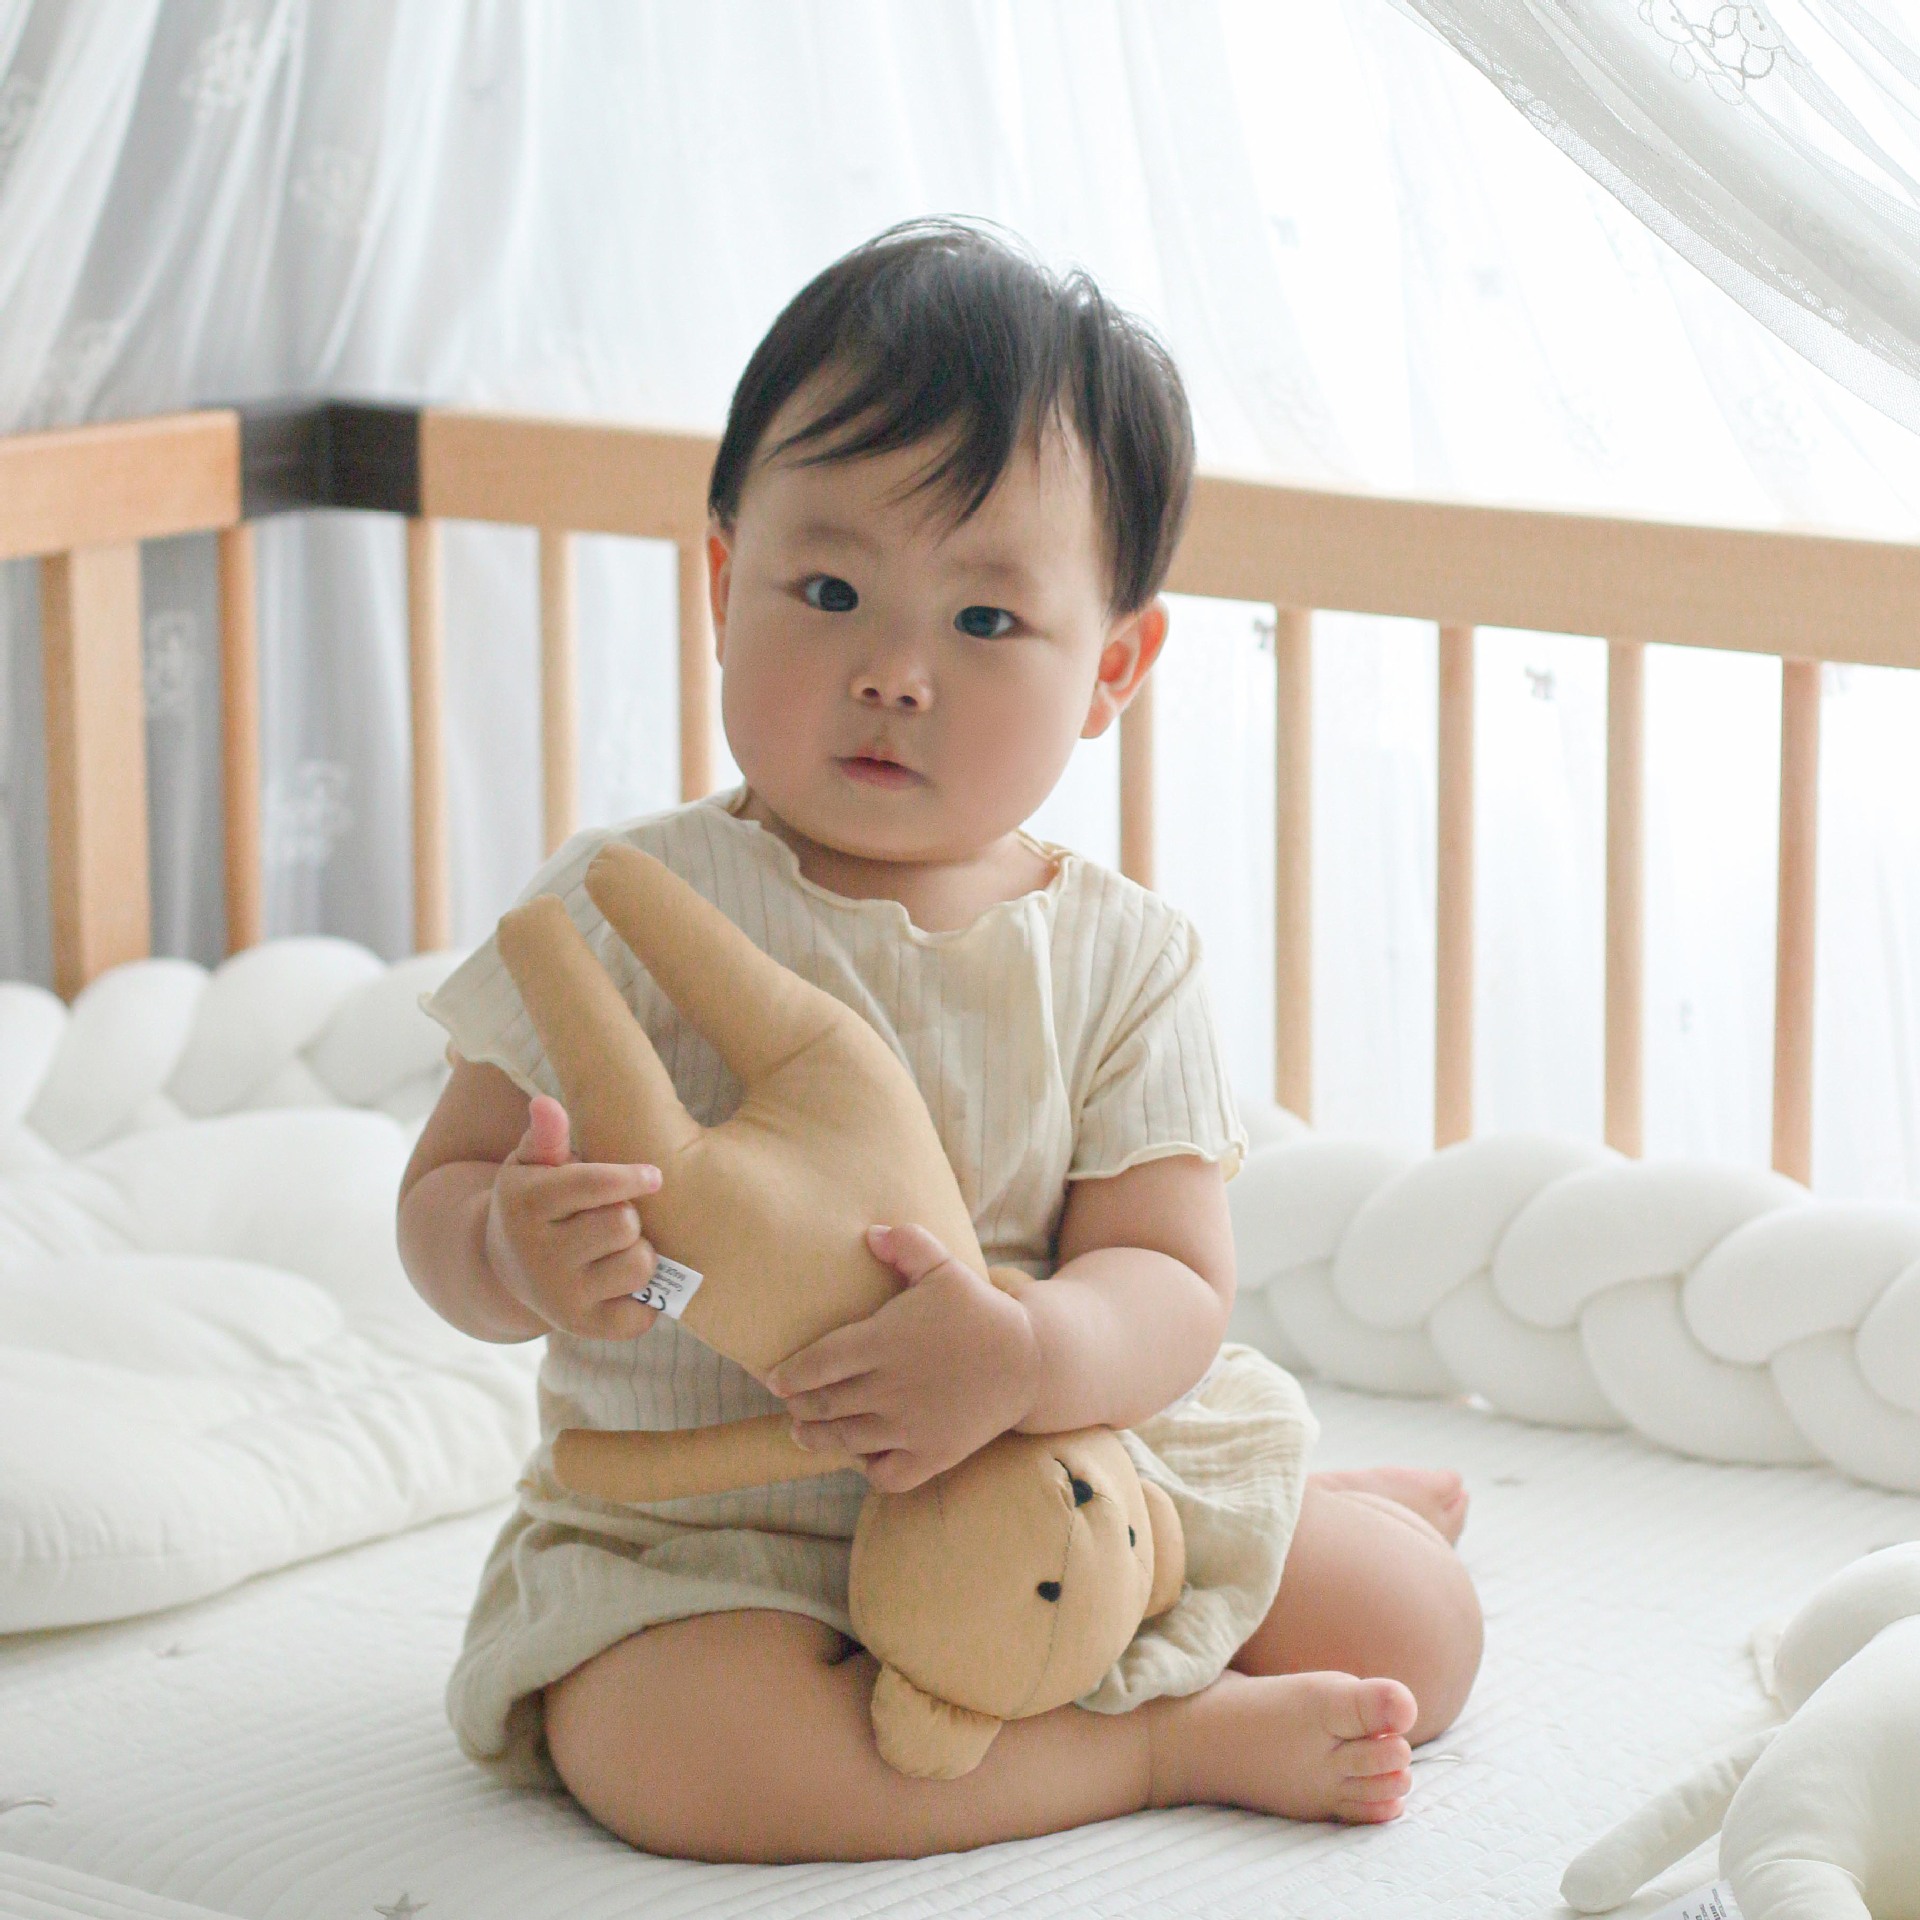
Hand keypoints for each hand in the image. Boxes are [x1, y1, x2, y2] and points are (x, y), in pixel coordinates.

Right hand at [485, 1094, 664, 1339]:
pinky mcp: (584, 1329)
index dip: (631, 1177)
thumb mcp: (531, 1162)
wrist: (506, 1267)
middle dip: (630, 1213)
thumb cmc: (535, 1199)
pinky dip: (644, 1297)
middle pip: (624, 1224)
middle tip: (617, 1214)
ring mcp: (561, 1299)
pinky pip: (643, 1314)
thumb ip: (546, 1135)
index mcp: (527, 1205)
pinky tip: (623, 1280)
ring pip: (639, 1266)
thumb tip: (547, 1103)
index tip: (653, 1175)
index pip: (593, 1185)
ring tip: (620, 1245)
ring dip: (641, 1252)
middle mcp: (539, 1256)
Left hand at [765, 1222, 1040, 1492]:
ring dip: (817, 1439)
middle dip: (800, 1407)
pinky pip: (887, 1475)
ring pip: (846, 1441)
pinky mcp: (933, 1454)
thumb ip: (906, 1245)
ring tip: (803, 1432)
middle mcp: (890, 1387)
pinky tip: (863, 1456)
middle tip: (792, 1405)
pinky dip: (868, 1469)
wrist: (1031, 1359)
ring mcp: (911, 1425)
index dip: (789, 1374)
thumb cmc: (980, 1310)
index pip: (817, 1363)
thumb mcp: (945, 1267)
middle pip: (825, 1405)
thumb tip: (869, 1233)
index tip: (774, 1379)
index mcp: (884, 1341)